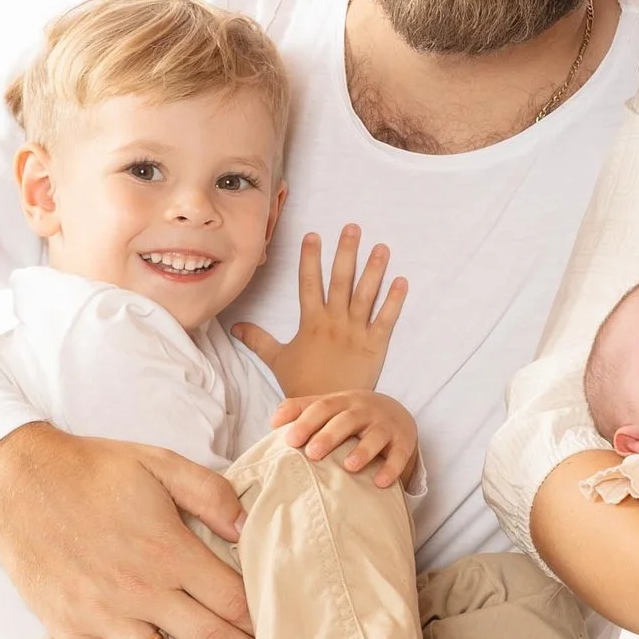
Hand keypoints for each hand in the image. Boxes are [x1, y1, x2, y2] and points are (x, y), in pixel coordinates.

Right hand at [0, 422, 258, 638]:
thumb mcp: (160, 464)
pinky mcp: (71, 632)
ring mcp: (106, 617)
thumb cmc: (95, 470)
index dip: (264, 618)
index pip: (233, 598)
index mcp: (171, 551)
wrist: (19, 482)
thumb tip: (249, 527)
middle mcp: (144, 591)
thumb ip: (210, 494)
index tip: (289, 633)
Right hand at [232, 225, 406, 398]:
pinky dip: (395, 301)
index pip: (309, 282)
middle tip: (353, 227)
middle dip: (346, 252)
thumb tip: (235, 326)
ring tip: (382, 247)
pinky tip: (402, 281)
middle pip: (340, 280)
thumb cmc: (302, 384)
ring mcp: (355, 333)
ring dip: (374, 269)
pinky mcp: (375, 346)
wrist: (326, 410)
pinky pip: (386, 319)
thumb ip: (258, 340)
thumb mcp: (277, 360)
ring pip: (366, 295)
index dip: (311, 258)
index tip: (314, 235)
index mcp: (310, 322)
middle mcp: (334, 322)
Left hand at [269, 389, 418, 487]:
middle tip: (312, 454)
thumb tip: (273, 422)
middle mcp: (365, 410)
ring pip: (375, 436)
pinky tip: (380, 482)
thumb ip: (301, 409)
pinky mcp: (404, 443)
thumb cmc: (352, 416)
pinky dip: (392, 468)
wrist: (396, 414)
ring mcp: (385, 426)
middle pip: (347, 419)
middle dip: (329, 436)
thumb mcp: (330, 407)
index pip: (322, 407)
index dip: (306, 422)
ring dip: (362, 451)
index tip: (289, 440)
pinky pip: (400, 455)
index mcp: (343, 401)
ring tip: (348, 466)